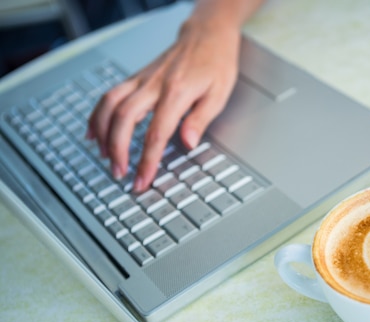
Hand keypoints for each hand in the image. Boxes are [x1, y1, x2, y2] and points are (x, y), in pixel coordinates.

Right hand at [87, 21, 239, 191]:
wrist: (207, 35)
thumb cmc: (216, 64)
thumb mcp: (219, 94)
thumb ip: (200, 120)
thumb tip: (189, 143)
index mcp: (176, 93)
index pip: (156, 134)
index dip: (147, 161)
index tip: (142, 181)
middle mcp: (154, 85)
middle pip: (124, 119)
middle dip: (118, 150)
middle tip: (120, 173)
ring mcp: (142, 79)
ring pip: (109, 105)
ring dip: (103, 134)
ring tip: (105, 157)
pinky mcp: (136, 78)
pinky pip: (109, 95)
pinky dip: (97, 115)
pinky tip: (94, 133)